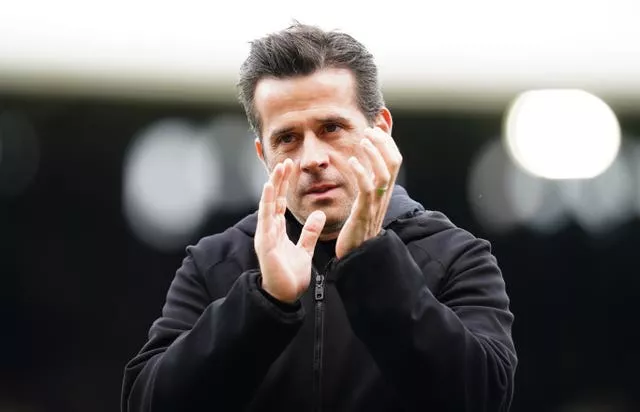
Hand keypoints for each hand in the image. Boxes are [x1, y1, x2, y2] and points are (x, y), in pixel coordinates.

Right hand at [255, 158, 326, 302]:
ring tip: (277, 169)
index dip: (286, 184)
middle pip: (274, 199)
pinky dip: (267, 203)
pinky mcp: (265, 243)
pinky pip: (266, 219)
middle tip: (285, 161)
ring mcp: (266, 235)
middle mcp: (269, 229)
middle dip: (279, 180)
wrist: (285, 296)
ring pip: (268, 205)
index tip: (291, 167)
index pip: (282, 202)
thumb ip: (309, 232)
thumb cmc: (290, 276)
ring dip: (272, 186)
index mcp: (278, 230)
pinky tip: (269, 188)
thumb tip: (318, 215)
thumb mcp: (304, 249)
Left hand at [335, 127, 402, 258]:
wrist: (357, 255)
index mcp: (384, 192)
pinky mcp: (364, 213)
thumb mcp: (365, 202)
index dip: (388, 142)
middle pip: (393, 163)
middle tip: (369, 130)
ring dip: (373, 154)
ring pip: (383, 174)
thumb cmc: (358, 229)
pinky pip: (366, 189)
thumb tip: (366, 166)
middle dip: (383, 143)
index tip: (376, 128)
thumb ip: (368, 184)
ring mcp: (375, 205)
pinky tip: (352, 161)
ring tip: (363, 140)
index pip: (394, 161)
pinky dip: (361, 173)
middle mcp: (383, 196)